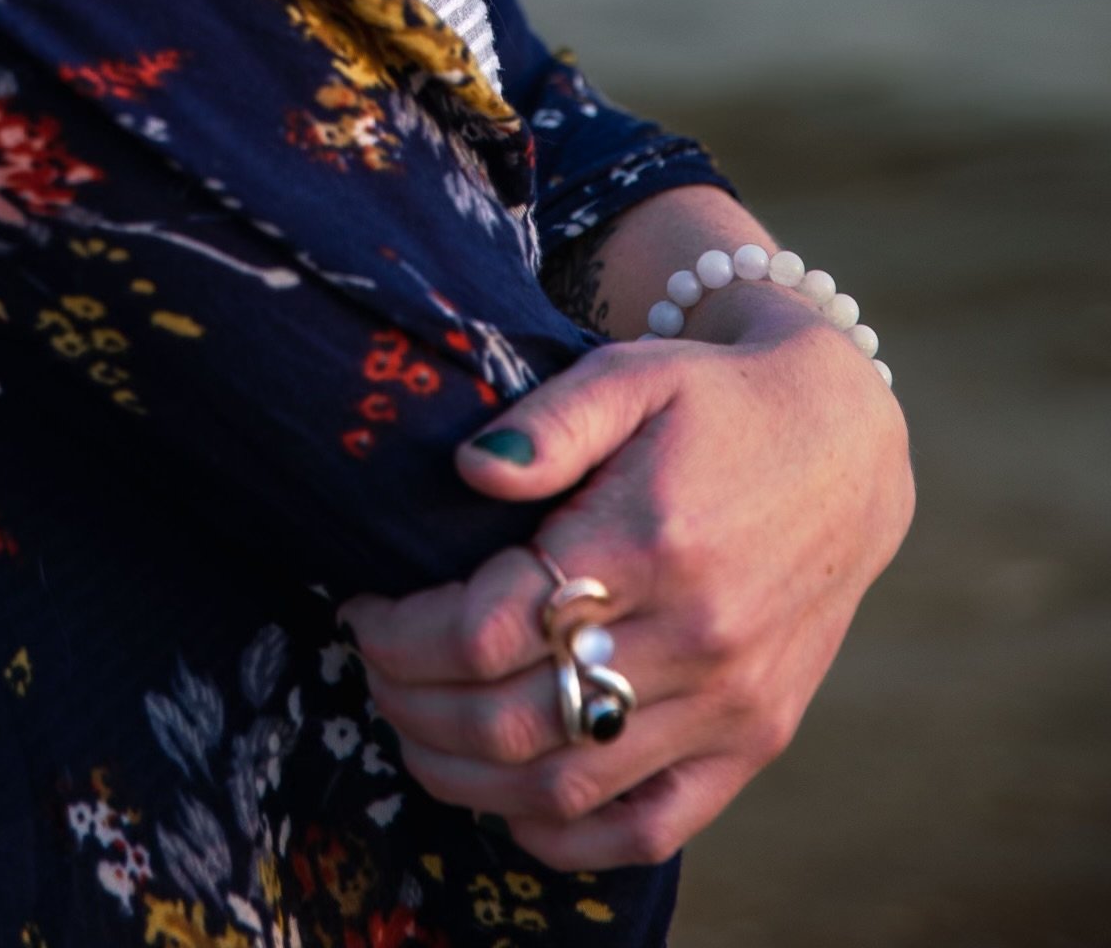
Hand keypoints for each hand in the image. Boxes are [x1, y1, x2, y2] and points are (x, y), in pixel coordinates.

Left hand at [340, 292, 913, 869]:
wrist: (843, 446)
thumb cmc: (714, 402)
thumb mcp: (632, 373)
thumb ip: (549, 419)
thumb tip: (470, 469)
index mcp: (649, 538)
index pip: (492, 626)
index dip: (405, 631)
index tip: (364, 608)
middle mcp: (695, 634)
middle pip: (515, 716)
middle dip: (415, 704)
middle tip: (372, 671)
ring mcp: (731, 700)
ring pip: (570, 781)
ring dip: (468, 777)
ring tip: (413, 733)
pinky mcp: (758, 739)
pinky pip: (653, 824)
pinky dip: (570, 835)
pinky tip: (510, 806)